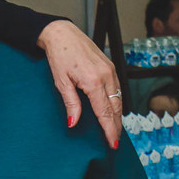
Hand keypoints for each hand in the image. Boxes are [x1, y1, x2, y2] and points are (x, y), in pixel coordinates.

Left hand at [39, 19, 123, 146]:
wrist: (63, 35)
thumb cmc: (59, 57)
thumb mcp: (61, 83)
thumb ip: (71, 104)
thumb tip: (74, 123)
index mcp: (94, 82)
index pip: (105, 112)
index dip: (109, 129)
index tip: (111, 143)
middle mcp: (107, 76)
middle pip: (116, 108)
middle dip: (115, 126)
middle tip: (113, 142)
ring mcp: (111, 71)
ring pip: (119, 99)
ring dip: (117, 116)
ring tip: (113, 130)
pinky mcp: (111, 67)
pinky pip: (117, 89)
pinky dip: (116, 103)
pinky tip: (112, 111)